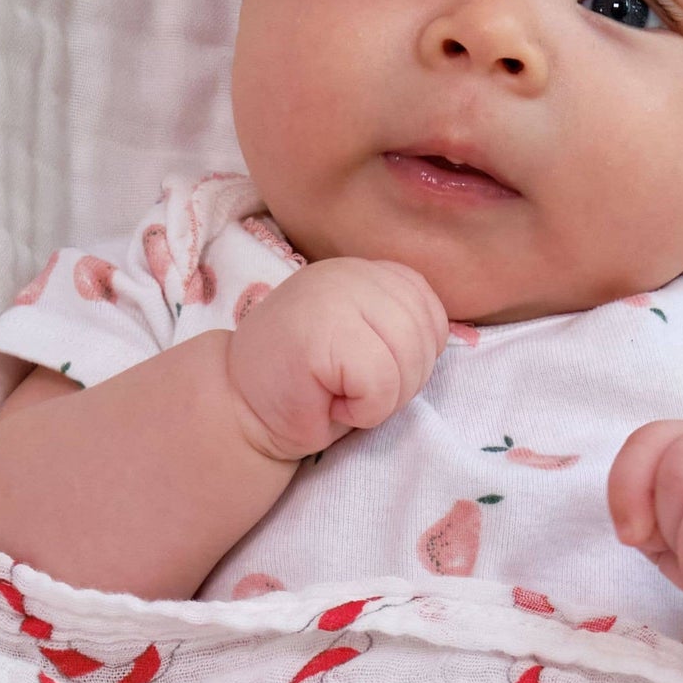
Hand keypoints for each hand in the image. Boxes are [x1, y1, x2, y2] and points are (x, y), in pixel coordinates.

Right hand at [225, 257, 449, 462]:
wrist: (241, 411)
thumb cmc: (311, 388)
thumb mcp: (368, 343)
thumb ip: (402, 326)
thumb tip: (441, 338)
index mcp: (367, 271)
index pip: (431, 312)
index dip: (413, 357)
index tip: (369, 371)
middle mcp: (351, 272)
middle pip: (424, 338)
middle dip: (401, 384)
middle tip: (354, 393)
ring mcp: (333, 295)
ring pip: (407, 360)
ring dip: (382, 400)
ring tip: (339, 396)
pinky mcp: (320, 331)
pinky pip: (381, 382)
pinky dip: (365, 410)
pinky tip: (329, 404)